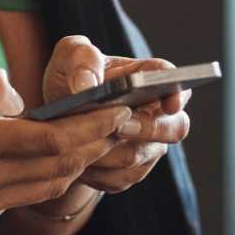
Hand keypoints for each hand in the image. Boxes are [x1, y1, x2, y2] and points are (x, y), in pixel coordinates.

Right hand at [0, 64, 131, 233]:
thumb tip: (21, 99)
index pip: (50, 141)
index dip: (90, 126)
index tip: (116, 109)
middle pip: (58, 167)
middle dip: (95, 143)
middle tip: (121, 118)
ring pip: (47, 187)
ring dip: (78, 161)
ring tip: (100, 135)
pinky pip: (23, 196)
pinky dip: (47, 174)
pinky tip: (58, 152)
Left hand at [42, 37, 191, 196]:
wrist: (57, 119)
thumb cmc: (70, 77)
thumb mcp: (70, 56)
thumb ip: (81, 60)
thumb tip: (86, 85)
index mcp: (147, 75)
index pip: (172, 80)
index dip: (177, 92)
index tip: (170, 103)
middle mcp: (157, 111)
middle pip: (174, 127)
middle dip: (147, 129)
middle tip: (119, 127)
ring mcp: (148, 143)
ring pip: (139, 156)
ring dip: (109, 152)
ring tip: (82, 143)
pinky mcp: (132, 170)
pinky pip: (121, 177)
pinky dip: (97, 171)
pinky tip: (78, 160)